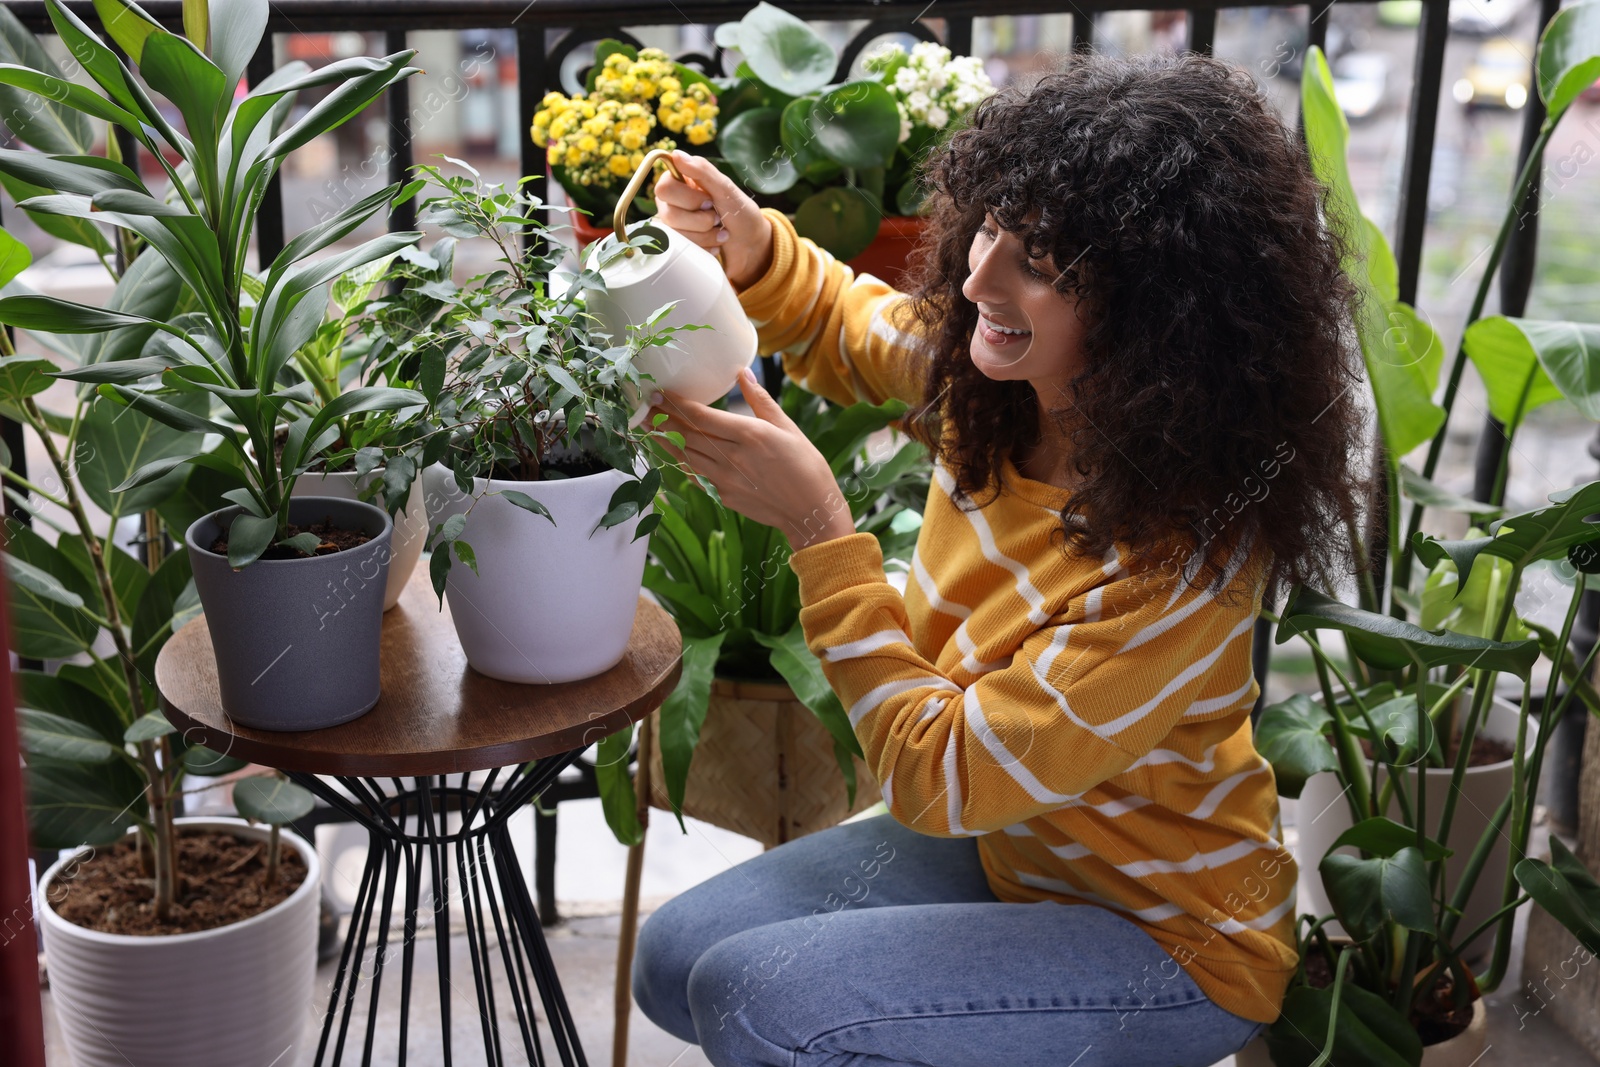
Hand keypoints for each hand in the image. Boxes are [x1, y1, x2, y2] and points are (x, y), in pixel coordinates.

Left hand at [650, 368, 854, 549]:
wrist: (810, 512)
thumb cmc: (806, 467)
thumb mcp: (787, 428)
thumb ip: (760, 400)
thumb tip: (742, 373)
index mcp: (750, 435)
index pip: (702, 416)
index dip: (676, 404)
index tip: (660, 393)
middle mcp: (732, 457)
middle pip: (687, 435)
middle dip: (663, 419)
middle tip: (645, 406)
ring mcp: (725, 479)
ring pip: (685, 455)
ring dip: (665, 439)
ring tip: (648, 425)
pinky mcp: (723, 495)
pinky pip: (696, 474)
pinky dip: (681, 461)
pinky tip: (671, 451)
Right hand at [654, 150, 773, 289]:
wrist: (750, 244)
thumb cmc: (740, 212)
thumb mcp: (726, 189)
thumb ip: (702, 171)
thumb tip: (676, 153)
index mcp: (679, 183)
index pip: (664, 189)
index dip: (688, 199)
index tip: (710, 201)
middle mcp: (671, 203)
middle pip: (668, 214)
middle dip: (700, 220)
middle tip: (717, 218)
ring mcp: (673, 227)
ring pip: (675, 235)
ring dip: (705, 235)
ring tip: (721, 232)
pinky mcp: (679, 247)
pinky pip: (680, 252)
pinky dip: (703, 248)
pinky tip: (714, 244)